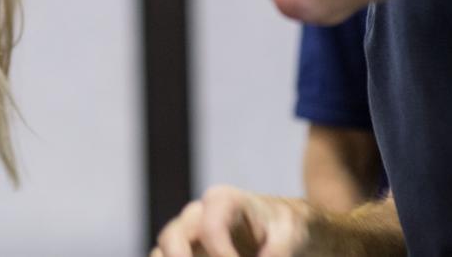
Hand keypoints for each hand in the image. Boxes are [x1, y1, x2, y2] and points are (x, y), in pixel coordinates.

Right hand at [152, 185, 313, 256]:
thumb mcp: (290, 235)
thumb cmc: (284, 228)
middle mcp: (196, 216)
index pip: (211, 227)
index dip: (223, 256)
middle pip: (171, 238)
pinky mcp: (183, 256)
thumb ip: (278, 252)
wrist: (278, 231)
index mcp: (223, 201)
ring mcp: (185, 236)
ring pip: (160, 255)